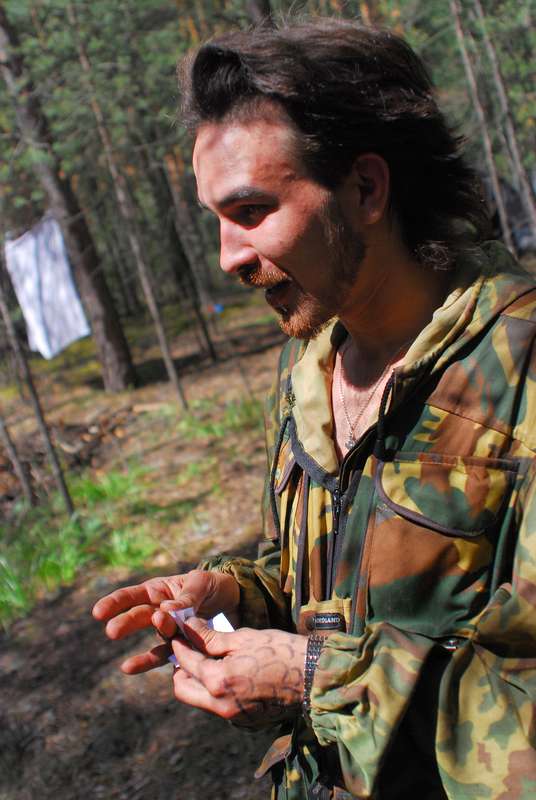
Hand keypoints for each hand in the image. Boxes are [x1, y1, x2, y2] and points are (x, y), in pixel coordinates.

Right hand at [91, 570, 239, 673]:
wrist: (233, 600)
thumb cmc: (212, 585)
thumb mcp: (201, 584)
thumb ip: (186, 597)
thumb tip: (165, 609)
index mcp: (160, 589)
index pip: (133, 595)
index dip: (115, 602)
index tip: (98, 612)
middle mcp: (158, 609)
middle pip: (138, 616)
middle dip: (125, 623)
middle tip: (112, 631)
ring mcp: (166, 629)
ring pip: (151, 638)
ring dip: (140, 653)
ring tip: (127, 667)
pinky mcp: (178, 645)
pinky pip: (162, 654)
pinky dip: (149, 663)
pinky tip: (132, 670)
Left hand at [171, 617, 306, 727]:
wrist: (313, 677)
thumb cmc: (280, 651)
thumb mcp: (243, 638)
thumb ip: (211, 637)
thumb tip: (188, 627)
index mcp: (219, 681)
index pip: (186, 661)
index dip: (180, 644)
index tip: (178, 632)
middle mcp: (221, 705)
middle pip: (183, 689)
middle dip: (181, 668)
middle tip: (189, 649)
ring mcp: (233, 717)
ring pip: (200, 700)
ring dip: (197, 680)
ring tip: (207, 658)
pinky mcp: (245, 721)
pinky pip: (218, 706)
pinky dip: (215, 690)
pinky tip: (228, 672)